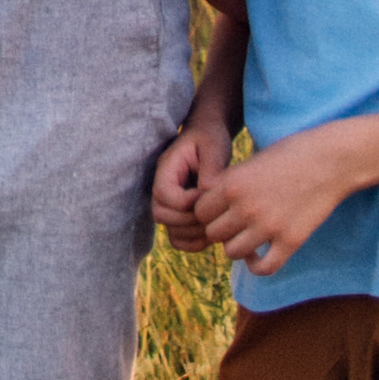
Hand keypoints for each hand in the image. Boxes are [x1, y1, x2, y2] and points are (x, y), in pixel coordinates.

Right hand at [151, 118, 233, 246]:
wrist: (208, 136)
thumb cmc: (210, 138)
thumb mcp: (213, 146)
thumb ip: (211, 170)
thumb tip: (208, 195)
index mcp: (166, 169)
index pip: (164, 195)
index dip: (187, 201)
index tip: (208, 193)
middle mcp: (163, 189)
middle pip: (161, 215)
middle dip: (190, 219)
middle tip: (214, 212)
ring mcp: (170, 205)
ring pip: (171, 231)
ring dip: (194, 233)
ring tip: (216, 222)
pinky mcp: (181, 215)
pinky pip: (179, 239)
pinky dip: (194, 243)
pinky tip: (213, 231)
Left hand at [193, 123, 360, 274]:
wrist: (332, 160)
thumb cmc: (290, 154)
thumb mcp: (251, 161)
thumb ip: (228, 184)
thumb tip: (207, 203)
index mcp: (232, 184)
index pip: (199, 212)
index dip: (208, 212)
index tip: (221, 210)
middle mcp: (246, 208)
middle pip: (213, 234)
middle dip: (221, 229)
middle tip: (235, 223)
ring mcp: (269, 227)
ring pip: (232, 252)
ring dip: (238, 246)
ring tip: (248, 237)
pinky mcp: (291, 241)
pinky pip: (264, 267)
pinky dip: (257, 265)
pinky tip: (260, 254)